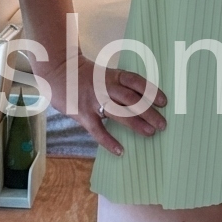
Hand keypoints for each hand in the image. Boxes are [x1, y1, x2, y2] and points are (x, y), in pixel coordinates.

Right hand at [37, 50, 166, 156]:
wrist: (57, 71)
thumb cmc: (83, 75)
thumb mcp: (103, 74)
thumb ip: (118, 85)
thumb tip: (139, 101)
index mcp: (112, 75)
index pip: (136, 81)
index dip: (151, 91)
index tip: (164, 102)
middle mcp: (105, 87)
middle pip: (131, 99)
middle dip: (149, 112)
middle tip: (162, 124)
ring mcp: (93, 100)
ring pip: (119, 112)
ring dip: (136, 124)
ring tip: (150, 133)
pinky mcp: (82, 113)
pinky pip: (98, 130)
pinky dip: (109, 141)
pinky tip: (120, 150)